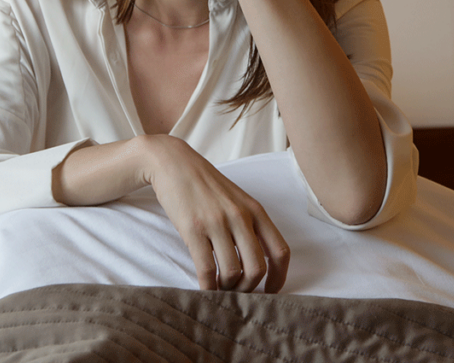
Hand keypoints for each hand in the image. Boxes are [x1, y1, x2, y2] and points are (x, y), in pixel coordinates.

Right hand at [141, 134, 289, 292]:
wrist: (172, 162)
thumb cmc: (204, 183)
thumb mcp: (236, 198)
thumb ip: (249, 224)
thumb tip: (256, 261)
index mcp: (255, 210)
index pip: (280, 252)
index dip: (278, 279)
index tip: (269, 291)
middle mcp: (240, 217)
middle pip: (258, 268)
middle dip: (249, 287)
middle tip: (238, 291)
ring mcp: (216, 223)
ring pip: (233, 272)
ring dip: (227, 288)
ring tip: (219, 286)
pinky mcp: (193, 229)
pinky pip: (207, 269)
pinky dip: (208, 286)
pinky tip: (205, 287)